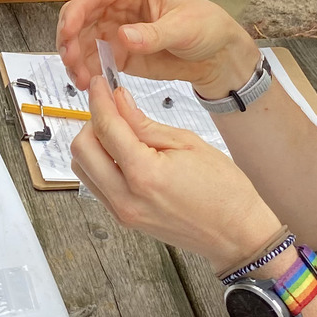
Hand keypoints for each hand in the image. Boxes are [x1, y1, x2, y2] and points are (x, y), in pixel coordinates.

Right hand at [56, 0, 256, 94]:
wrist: (216, 55)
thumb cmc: (205, 27)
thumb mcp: (184, 28)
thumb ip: (153, 34)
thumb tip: (122, 37)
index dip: (77, 11)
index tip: (67, 33)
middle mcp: (116, 3)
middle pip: (80, 15)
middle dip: (69, 38)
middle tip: (71, 62)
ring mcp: (114, 27)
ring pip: (80, 38)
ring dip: (74, 58)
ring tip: (80, 80)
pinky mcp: (116, 50)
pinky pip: (91, 58)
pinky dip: (84, 70)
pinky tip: (86, 83)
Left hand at [70, 78, 281, 272]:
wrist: (235, 234)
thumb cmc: (223, 189)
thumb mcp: (187, 143)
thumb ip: (145, 123)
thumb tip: (119, 99)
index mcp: (145, 174)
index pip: (106, 128)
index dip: (99, 100)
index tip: (99, 83)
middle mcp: (126, 197)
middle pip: (81, 149)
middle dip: (92, 121)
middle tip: (113, 108)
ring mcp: (122, 212)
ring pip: (82, 168)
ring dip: (93, 144)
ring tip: (120, 132)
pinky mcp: (124, 219)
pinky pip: (96, 185)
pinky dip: (100, 163)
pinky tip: (123, 153)